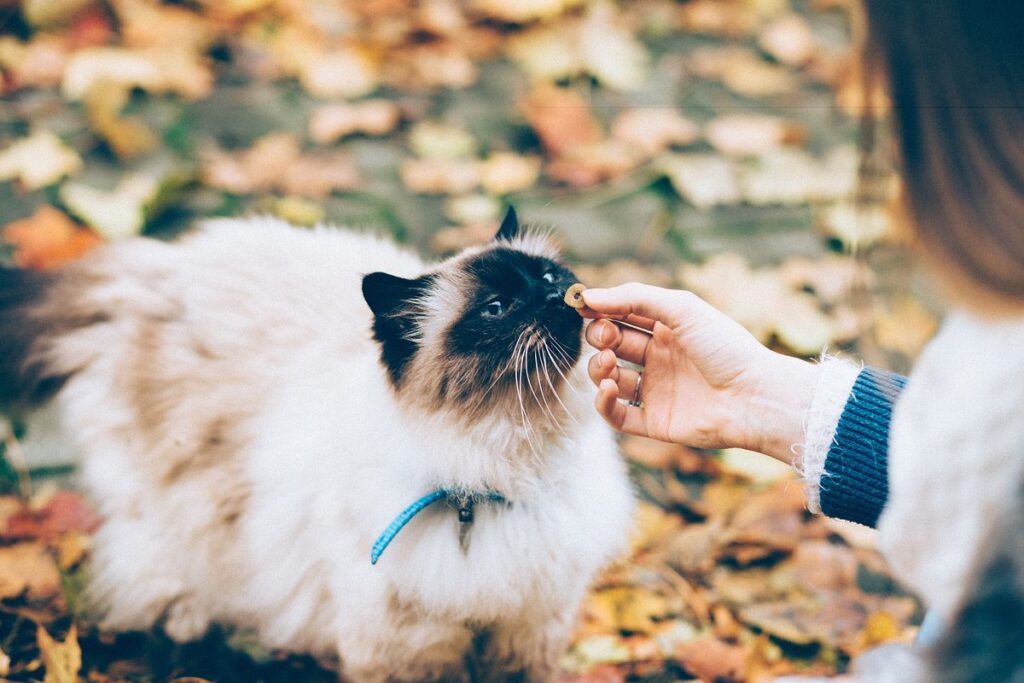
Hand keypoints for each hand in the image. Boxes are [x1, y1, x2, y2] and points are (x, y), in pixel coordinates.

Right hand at [580, 283, 820, 463]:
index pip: (622, 316)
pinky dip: (604, 402)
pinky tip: (610, 388)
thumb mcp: (681, 308)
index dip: (601, 311)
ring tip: (610, 364)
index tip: (582, 307)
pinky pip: (616, 415)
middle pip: (612, 345)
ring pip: (609, 379)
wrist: (754, 396)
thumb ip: (633, 298)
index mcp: (668, 329)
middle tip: (606, 338)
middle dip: (599, 338)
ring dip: (598, 368)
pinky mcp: (654, 422)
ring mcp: (656, 391)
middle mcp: (659, 359)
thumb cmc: (725, 347)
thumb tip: (588, 297)